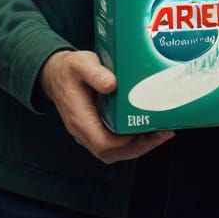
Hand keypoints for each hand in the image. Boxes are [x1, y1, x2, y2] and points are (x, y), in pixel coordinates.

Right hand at [38, 50, 173, 163]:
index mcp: (80, 119)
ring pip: (114, 151)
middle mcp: (84, 131)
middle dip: (139, 147)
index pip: (104, 144)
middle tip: (163, 133)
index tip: (146, 129)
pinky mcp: (95, 128)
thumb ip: (95, 73)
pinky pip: (113, 143)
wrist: (55, 73)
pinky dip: (132, 140)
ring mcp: (89, 132)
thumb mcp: (80, 64)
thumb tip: (112, 84)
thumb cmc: (69, 69)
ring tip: (160, 132)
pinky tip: (147, 128)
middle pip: (112, 153)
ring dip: (138, 146)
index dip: (126, 142)